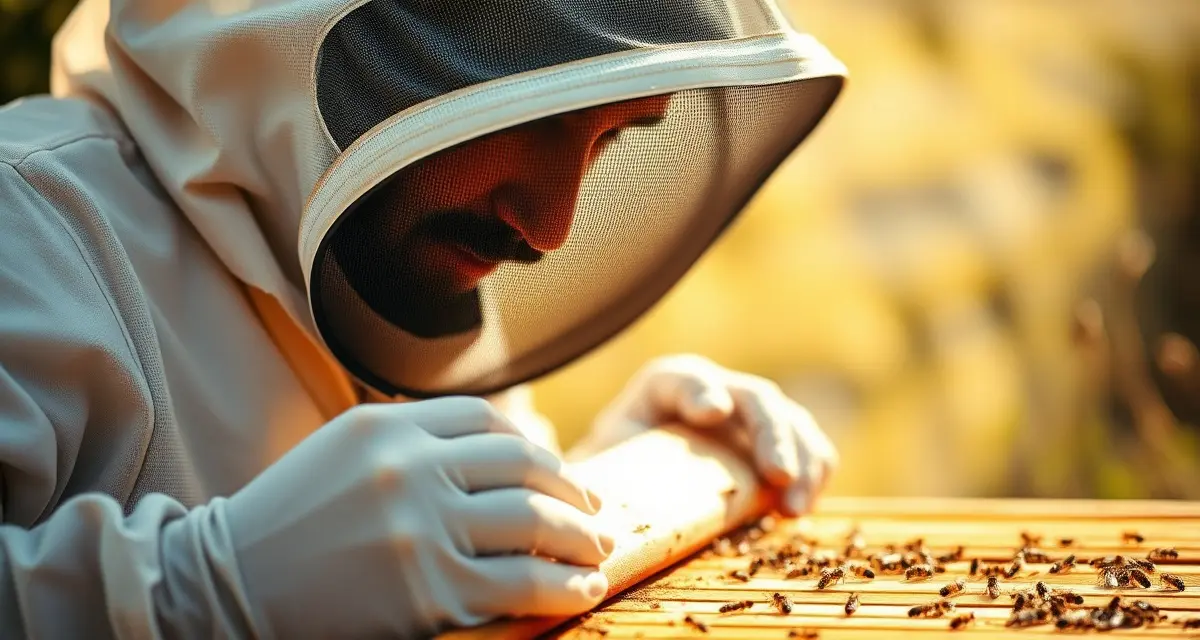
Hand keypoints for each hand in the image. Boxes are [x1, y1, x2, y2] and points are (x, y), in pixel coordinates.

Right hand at [220, 397, 614, 637]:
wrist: (225, 587)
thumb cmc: (290, 520)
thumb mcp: (346, 452)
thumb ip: (418, 440)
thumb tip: (509, 450)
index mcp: (387, 425)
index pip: (487, 421)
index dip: (533, 447)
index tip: (557, 473)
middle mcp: (408, 468)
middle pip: (523, 465)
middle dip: (572, 489)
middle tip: (597, 510)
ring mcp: (420, 530)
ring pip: (533, 522)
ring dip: (580, 537)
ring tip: (600, 549)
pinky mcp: (428, 592)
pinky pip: (520, 583)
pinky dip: (562, 585)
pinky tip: (582, 588)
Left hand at [570, 354, 837, 515]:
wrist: (630, 491)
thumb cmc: (612, 477)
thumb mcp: (597, 464)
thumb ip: (593, 466)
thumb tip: (584, 499)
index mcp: (665, 388)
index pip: (685, 379)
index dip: (702, 390)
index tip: (712, 412)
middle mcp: (714, 393)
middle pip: (754, 398)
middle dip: (771, 434)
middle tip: (778, 474)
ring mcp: (749, 419)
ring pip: (791, 421)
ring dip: (803, 460)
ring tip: (794, 506)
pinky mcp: (773, 449)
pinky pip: (807, 451)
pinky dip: (814, 475)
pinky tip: (801, 508)